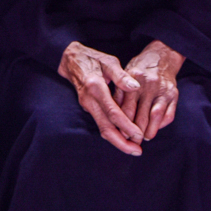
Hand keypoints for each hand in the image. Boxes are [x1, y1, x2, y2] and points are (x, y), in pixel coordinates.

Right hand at [59, 41, 146, 155]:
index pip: (112, 113)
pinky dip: (112, 132)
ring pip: (102, 128)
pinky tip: (124, 137)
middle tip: (137, 151)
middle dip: (121, 142)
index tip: (138, 135)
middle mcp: (89, 100)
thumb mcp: (109, 61)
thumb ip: (121, 75)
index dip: (126, 126)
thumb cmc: (93, 59)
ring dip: (117, 140)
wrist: (71, 60)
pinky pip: (101, 124)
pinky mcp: (88, 108)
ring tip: (133, 148)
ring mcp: (87, 106)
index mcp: (96, 88)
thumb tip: (135, 87)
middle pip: (105, 128)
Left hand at [120, 40, 184, 139]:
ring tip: (144, 138)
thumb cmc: (138, 69)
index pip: (127, 108)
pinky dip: (161, 125)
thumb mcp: (124, 75)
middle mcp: (149, 85)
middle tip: (130, 141)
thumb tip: (111, 115)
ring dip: (150, 131)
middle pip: (142, 115)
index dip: (122, 124)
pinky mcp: (173, 94)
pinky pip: (169, 115)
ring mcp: (163, 90)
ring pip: (156, 116)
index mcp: (134, 79)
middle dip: (135, 132)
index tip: (119, 134)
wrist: (162, 56)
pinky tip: (155, 129)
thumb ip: (118, 93)